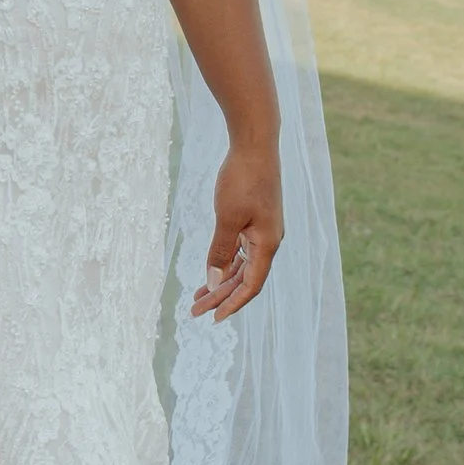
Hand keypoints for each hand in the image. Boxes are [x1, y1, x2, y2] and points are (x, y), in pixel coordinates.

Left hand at [191, 141, 282, 321]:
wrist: (255, 146)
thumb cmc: (242, 179)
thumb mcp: (226, 218)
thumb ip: (220, 251)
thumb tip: (212, 282)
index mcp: (267, 244)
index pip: (251, 285)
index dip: (232, 304)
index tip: (213, 318)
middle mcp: (268, 241)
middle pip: (244, 279)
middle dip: (219, 296)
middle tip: (194, 311)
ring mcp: (263, 230)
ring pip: (242, 265)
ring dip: (220, 281)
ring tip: (198, 295)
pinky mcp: (255, 220)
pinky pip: (241, 250)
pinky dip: (226, 262)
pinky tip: (212, 270)